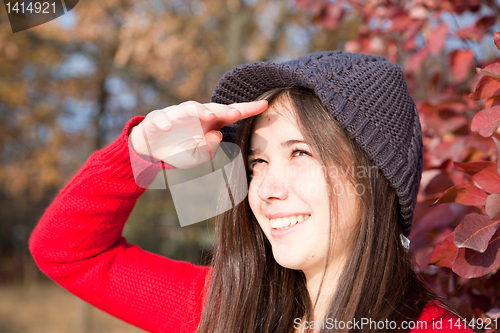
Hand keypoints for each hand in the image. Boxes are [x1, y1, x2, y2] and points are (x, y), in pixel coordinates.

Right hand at [129, 100, 267, 167]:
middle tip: (237, 113)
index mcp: (210, 123)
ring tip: (208, 116)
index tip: (264, 105)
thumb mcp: (196, 157)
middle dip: (225, 110)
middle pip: (213, 109)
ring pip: (189, 108)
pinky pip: (161, 118)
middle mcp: (196, 115)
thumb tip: (216, 135)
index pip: (231, 114)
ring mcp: (177, 114)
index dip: (247, 109)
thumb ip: (208, 150)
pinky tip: (167, 127)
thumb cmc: (180, 150)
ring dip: (199, 112)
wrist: (152, 149)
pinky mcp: (158, 118)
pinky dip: (164, 121)